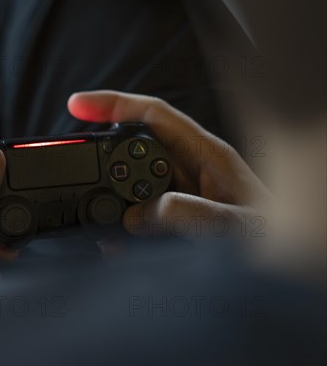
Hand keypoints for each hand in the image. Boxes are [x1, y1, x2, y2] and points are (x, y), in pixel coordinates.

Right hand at [68, 91, 271, 242]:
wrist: (290, 261)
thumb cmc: (277, 238)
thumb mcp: (238, 227)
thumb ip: (192, 214)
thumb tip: (139, 214)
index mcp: (206, 154)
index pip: (152, 115)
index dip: (113, 104)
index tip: (77, 105)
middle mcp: (190, 168)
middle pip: (134, 146)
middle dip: (101, 155)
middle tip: (75, 168)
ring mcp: (182, 192)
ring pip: (132, 184)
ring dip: (110, 200)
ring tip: (96, 223)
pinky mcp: (176, 216)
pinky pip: (139, 214)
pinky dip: (121, 228)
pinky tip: (114, 244)